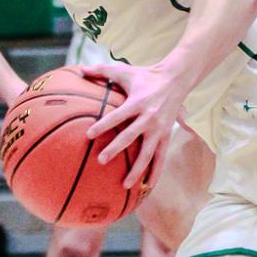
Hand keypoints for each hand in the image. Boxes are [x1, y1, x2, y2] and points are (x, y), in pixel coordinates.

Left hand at [84, 58, 183, 189]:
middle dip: (116, 149)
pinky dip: (155, 172)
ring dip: (137, 169)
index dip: (104, 124)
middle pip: (130, 136)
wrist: (176, 79)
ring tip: (125, 184)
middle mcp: (149, 118)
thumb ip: (102, 70)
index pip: (118, 116)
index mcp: (138, 102)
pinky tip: (148, 186)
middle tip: (101, 160)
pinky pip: (161, 157)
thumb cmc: (146, 75)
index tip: (89, 134)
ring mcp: (159, 129)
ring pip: (148, 153)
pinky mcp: (167, 136)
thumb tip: (81, 70)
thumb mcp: (125, 70)